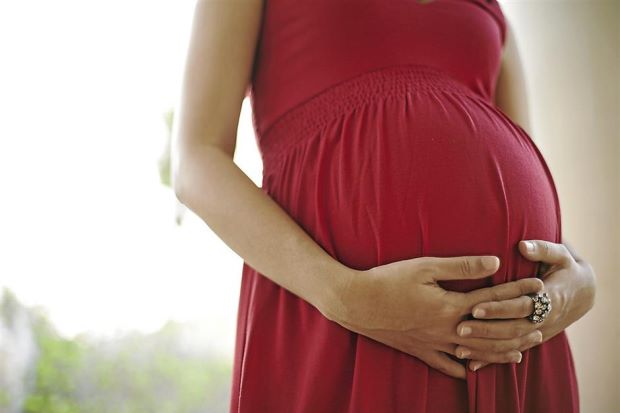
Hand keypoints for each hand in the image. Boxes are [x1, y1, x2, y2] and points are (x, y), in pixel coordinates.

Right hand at [329, 255, 543, 379]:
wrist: (356, 303)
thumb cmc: (388, 280)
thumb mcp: (424, 267)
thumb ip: (461, 266)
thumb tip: (494, 262)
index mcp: (451, 306)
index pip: (493, 298)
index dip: (517, 291)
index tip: (538, 286)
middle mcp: (447, 329)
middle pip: (492, 332)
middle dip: (519, 327)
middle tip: (541, 324)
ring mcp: (433, 344)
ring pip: (475, 353)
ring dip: (501, 351)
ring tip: (521, 351)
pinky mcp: (419, 350)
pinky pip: (446, 365)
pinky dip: (463, 368)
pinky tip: (472, 370)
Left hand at [454, 240, 596, 371]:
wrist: (583, 293)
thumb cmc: (566, 268)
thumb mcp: (561, 255)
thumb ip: (542, 249)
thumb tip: (523, 245)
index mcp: (550, 297)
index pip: (521, 305)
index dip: (499, 308)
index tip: (475, 307)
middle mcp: (544, 319)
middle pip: (513, 329)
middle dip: (486, 330)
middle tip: (460, 329)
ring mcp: (539, 332)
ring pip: (511, 345)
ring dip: (486, 349)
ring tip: (459, 348)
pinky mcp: (533, 340)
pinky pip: (512, 352)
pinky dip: (493, 359)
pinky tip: (472, 366)